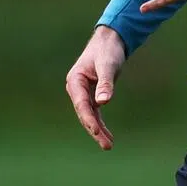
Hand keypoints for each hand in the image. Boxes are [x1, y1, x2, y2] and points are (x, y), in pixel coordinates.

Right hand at [65, 25, 125, 149]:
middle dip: (95, 130)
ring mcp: (84, 93)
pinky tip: (107, 136)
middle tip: (107, 145)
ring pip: (90, 116)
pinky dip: (101, 123)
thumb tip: (103, 103)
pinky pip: (95, 112)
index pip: (81, 104)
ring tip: (109, 146)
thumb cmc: (107, 50)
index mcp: (75, 81)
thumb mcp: (108, 65)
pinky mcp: (92, 94)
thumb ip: (105, 83)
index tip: (96, 131)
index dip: (89, 119)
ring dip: (98, 130)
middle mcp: (77, 89)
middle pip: (84, 113)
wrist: (110, 40)